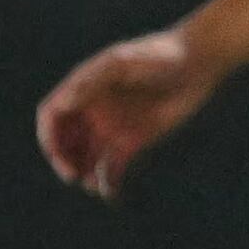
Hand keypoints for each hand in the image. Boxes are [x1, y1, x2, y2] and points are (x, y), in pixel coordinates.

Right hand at [37, 29, 218, 196]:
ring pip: (86, 157)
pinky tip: (110, 193)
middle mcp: (94, 110)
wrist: (199, 62)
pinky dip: (108, 182)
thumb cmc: (160, 54)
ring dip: (83, 173)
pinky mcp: (134, 141)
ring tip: (91, 185)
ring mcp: (113, 127)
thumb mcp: (125, 62)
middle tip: (73, 175)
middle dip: (63, 159)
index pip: (53, 115)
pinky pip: (113, 166)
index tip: (57, 153)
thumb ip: (94, 80)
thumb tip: (63, 103)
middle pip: (65, 141)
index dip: (49, 135)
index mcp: (84, 88)